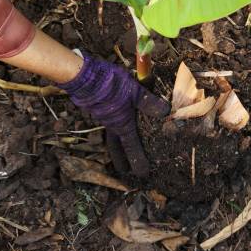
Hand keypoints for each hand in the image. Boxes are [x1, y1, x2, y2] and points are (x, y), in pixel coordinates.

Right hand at [59, 55, 168, 177]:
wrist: (85, 76)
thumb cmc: (111, 86)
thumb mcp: (135, 92)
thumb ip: (148, 103)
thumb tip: (165, 112)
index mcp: (122, 125)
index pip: (132, 147)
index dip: (138, 160)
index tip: (142, 174)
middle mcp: (111, 125)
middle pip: (116, 146)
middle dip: (121, 159)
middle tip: (123, 170)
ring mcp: (102, 116)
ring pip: (110, 134)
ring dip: (115, 143)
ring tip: (119, 146)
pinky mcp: (96, 107)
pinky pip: (106, 121)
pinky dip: (111, 125)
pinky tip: (112, 119)